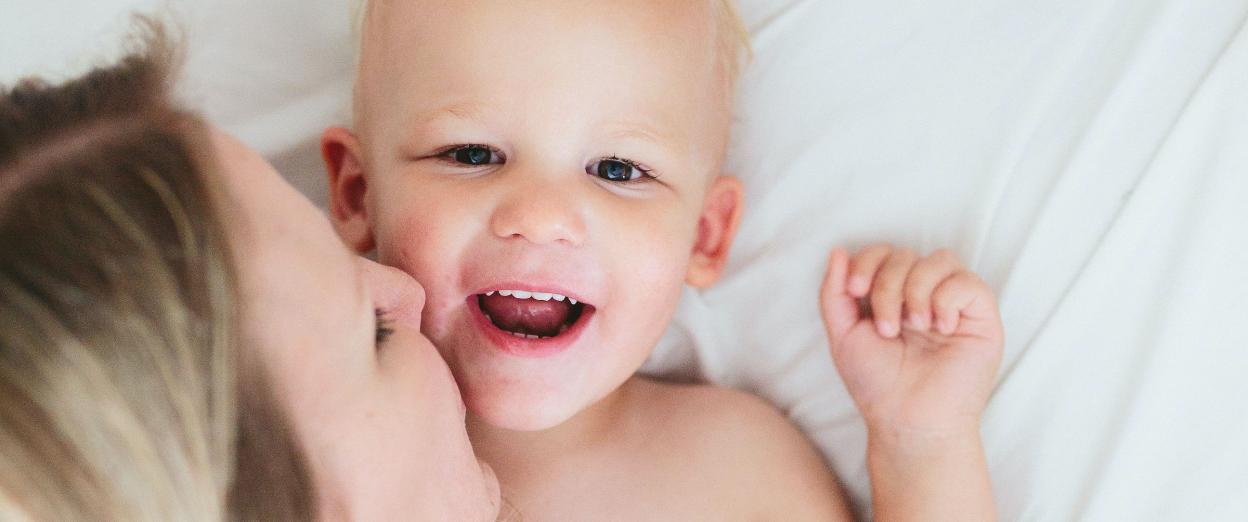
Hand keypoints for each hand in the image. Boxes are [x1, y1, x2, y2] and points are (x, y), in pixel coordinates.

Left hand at [820, 245, 1002, 435]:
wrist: (908, 420)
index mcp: (891, 296)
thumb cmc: (877, 384)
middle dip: (888, 286)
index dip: (867, 261)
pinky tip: (942, 328)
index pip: (883, 253)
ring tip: (914, 327)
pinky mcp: (981, 317)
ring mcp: (953, 304)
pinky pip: (968, 282)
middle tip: (887, 329)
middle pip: (906, 255)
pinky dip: (947, 299)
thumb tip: (837, 252)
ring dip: (917, 290)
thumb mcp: (843, 334)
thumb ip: (834, 292)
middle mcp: (922, 295)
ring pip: (939, 260)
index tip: (855, 290)